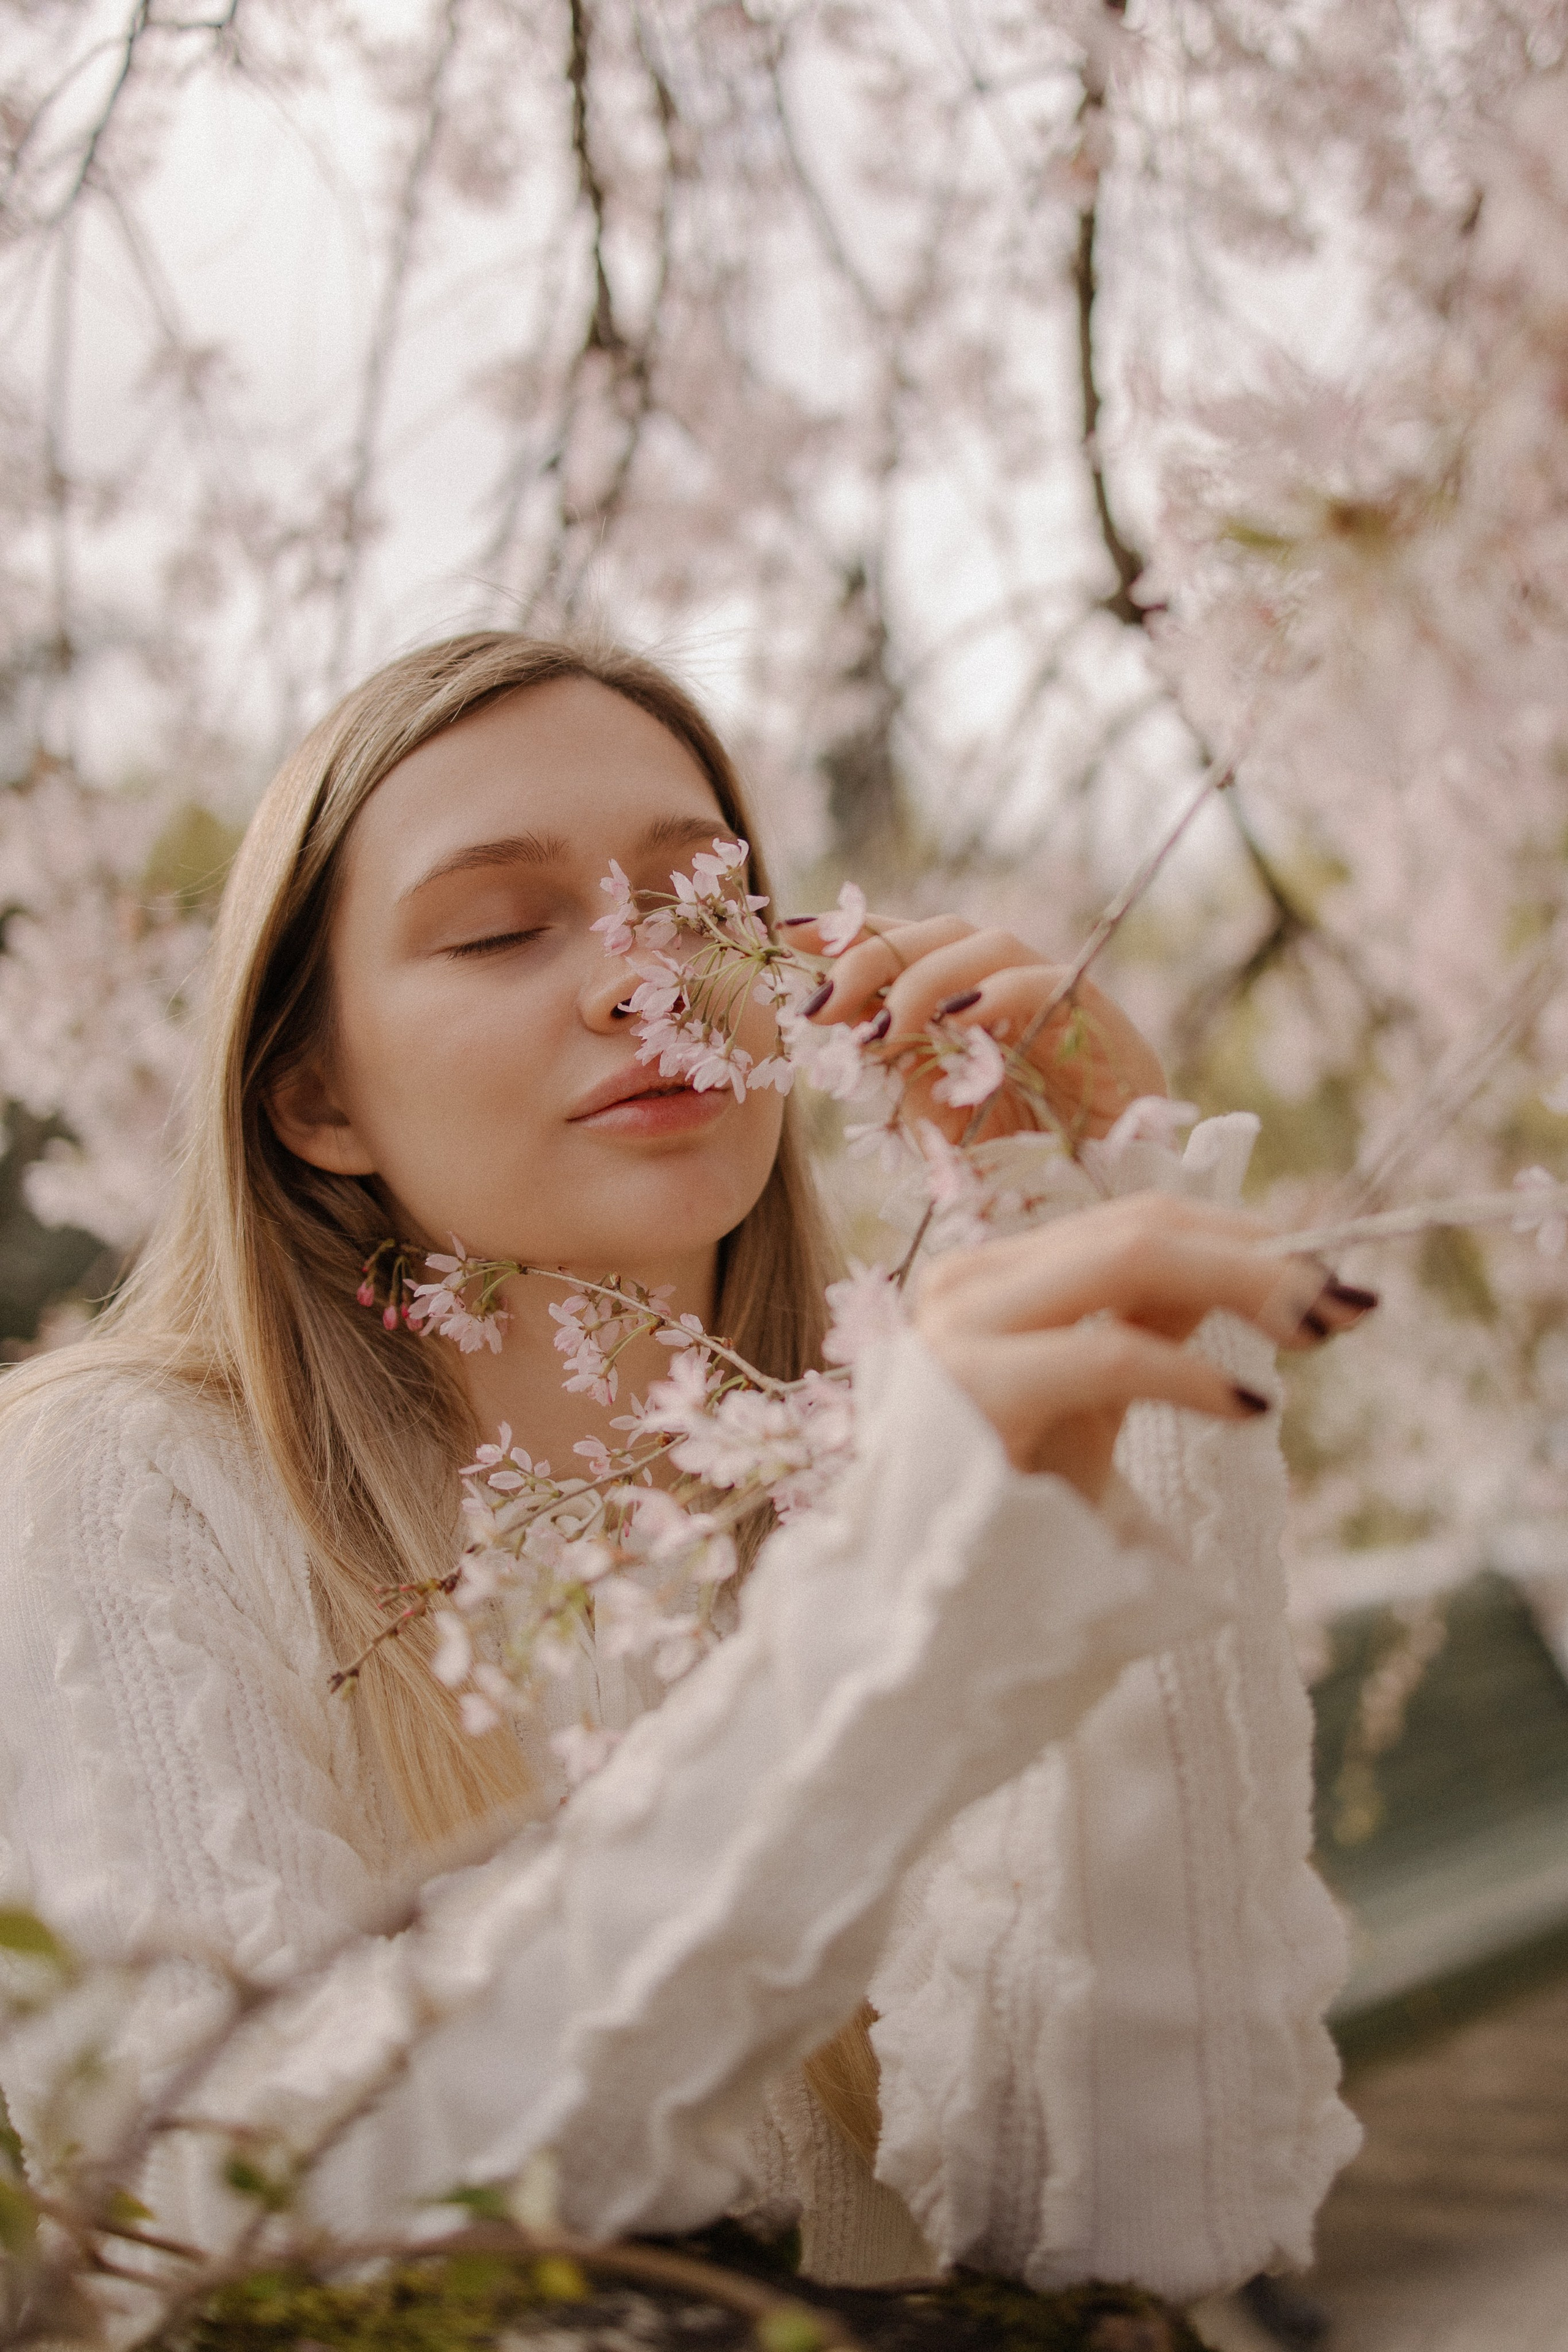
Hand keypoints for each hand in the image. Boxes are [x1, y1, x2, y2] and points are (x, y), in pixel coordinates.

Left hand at [781, 909, 1164, 1140]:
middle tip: (822, 1003)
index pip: (910, 944)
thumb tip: (862, 1041)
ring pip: (988, 944)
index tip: (789, 932)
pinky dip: (994, 995)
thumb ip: (911, 1082)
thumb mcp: (950, 1125)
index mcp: (974, 1001)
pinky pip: (1044, 983)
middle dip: (873, 956)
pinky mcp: (1099, 1020)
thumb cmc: (1034, 1165)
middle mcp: (1014, 985)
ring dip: (924, 980)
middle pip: (942, 932)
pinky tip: (955, 1022)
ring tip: (883, 1031)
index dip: (852, 932)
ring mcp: (1059, 995)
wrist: (1117, 1199)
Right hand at [911, 1192, 1375, 1501]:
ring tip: (1318, 1327)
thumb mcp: (1092, 1406)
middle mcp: (966, 1285)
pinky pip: (1109, 1352)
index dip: (1243, 1237)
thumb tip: (1239, 1265)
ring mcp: (961, 1330)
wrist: (930, 1629)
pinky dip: (1192, 1372)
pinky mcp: (972, 1389)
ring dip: (1245, 1283)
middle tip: (1347, 1300)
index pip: (1133, 1221)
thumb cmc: (1009, 1523)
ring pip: (1129, 1258)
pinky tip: (1249, 1406)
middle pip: (1142, 1228)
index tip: (1328, 1278)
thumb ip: (1145, 1326)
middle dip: (1261, 1256)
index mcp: (991, 1280)